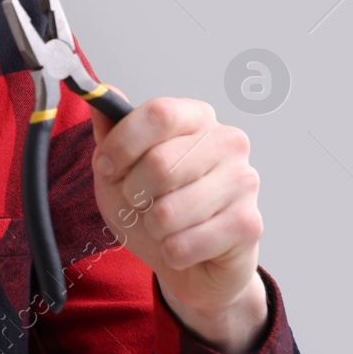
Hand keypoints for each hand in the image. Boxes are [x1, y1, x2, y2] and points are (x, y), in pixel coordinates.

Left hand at [89, 95, 268, 352]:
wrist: (191, 263)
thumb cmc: (154, 207)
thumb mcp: (120, 167)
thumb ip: (111, 131)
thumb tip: (104, 91)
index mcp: (197, 118)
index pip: (159, 113)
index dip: (122, 144)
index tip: (106, 166)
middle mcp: (228, 142)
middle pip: (160, 164)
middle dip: (132, 194)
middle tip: (138, 203)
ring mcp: (243, 181)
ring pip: (168, 211)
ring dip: (151, 228)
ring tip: (164, 226)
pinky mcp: (248, 224)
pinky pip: (184, 244)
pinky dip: (170, 252)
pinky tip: (183, 246)